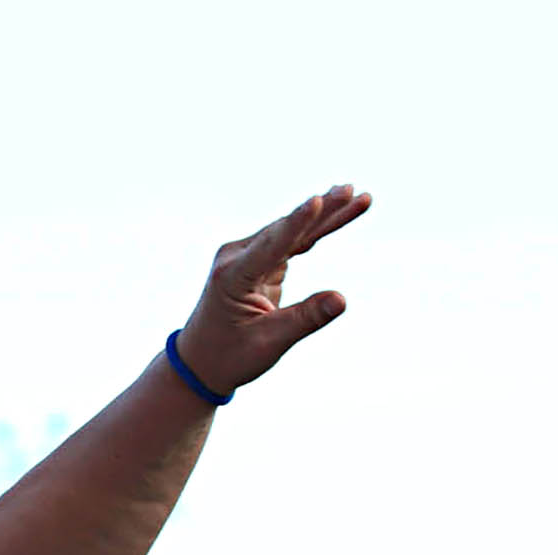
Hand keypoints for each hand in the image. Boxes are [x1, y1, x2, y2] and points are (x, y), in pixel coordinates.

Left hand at [173, 184, 371, 397]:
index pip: (271, 245)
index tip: (317, 199)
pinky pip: (293, 242)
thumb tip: (342, 300)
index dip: (297, 222)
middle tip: (351, 190)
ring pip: (293, 232)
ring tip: (356, 194)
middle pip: (287, 230)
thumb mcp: (269, 343)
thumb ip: (306, 319)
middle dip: (322, 211)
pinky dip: (316, 230)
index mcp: (232, 277)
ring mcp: (246, 255)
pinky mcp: (259, 260)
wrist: (201, 361)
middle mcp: (236, 258)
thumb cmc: (230, 356)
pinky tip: (339, 210)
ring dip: (325, 215)